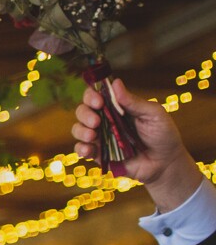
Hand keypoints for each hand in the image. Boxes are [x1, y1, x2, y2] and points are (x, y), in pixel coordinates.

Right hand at [73, 79, 205, 211]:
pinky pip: (81, 149)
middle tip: (96, 121)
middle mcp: (105, 120)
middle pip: (82, 111)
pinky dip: (81, 148)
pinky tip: (89, 150)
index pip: (96, 96)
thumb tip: (116, 82)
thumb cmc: (163, 134)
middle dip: (85, 114)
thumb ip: (133, 101)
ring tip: (93, 136)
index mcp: (117, 107)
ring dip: (81, 131)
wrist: (166, 162)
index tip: (98, 101)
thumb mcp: (153, 114)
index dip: (91, 95)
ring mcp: (101, 137)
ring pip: (78, 129)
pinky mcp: (99, 154)